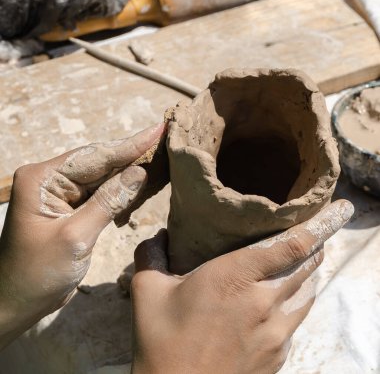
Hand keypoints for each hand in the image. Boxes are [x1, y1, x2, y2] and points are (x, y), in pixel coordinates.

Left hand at [0, 123, 164, 349]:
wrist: (17, 302)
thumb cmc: (37, 273)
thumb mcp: (76, 237)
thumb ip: (108, 202)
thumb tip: (139, 172)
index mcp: (43, 179)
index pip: (95, 157)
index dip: (130, 145)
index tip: (157, 130)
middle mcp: (52, 180)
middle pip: (100, 162)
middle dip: (133, 155)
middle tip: (163, 140)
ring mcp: (62, 194)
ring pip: (103, 178)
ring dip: (130, 173)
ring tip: (159, 160)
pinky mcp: (72, 208)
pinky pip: (102, 194)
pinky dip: (122, 194)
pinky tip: (140, 189)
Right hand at [130, 200, 353, 373]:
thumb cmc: (161, 340)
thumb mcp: (147, 291)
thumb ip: (150, 254)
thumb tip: (158, 236)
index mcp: (234, 278)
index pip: (288, 247)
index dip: (314, 228)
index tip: (332, 214)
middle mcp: (263, 302)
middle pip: (305, 269)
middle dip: (315, 250)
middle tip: (316, 238)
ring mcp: (275, 332)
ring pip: (306, 296)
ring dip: (309, 277)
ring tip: (306, 267)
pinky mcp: (277, 356)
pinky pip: (296, 321)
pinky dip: (297, 305)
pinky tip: (284, 305)